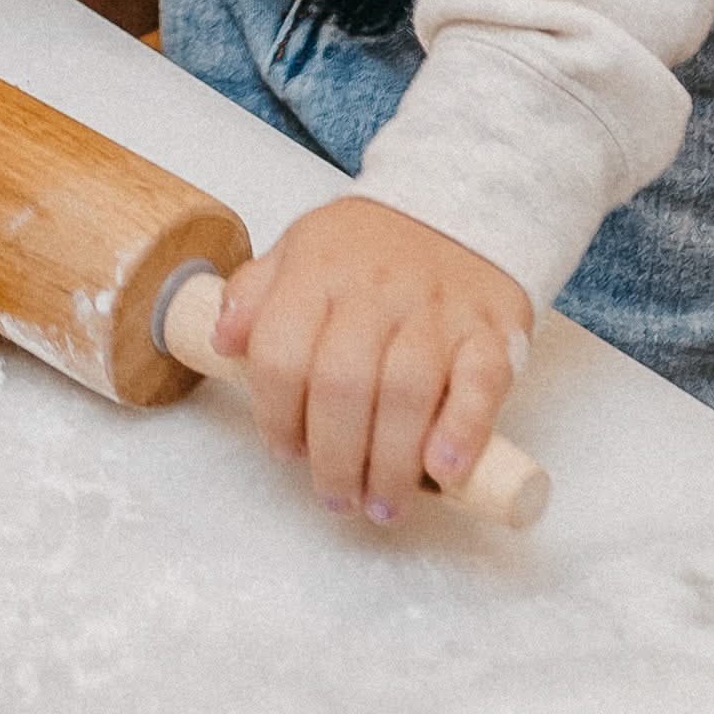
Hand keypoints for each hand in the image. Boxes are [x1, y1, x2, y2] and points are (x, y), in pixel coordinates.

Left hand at [214, 197, 531, 520]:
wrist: (459, 208)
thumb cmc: (369, 247)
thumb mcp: (300, 249)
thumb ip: (257, 294)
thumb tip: (223, 342)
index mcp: (318, 268)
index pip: (282, 350)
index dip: (276, 412)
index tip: (283, 451)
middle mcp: (375, 289)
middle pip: (343, 383)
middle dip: (334, 456)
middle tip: (335, 499)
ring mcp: (437, 311)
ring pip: (407, 393)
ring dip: (390, 464)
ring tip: (381, 505)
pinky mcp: (491, 332)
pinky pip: (479, 385)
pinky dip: (461, 432)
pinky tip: (442, 472)